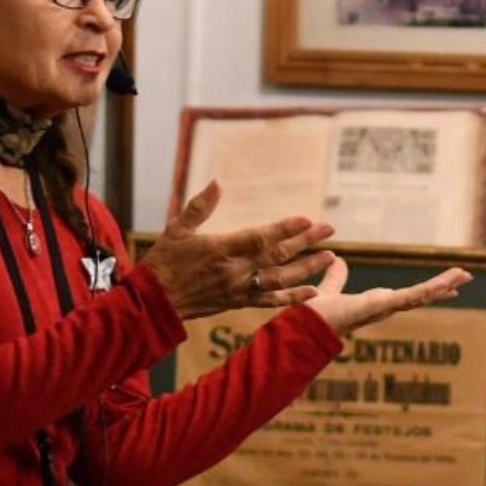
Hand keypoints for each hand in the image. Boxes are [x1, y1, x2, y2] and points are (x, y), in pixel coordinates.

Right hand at [138, 180, 337, 319]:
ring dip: (307, 269)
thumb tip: (217, 182)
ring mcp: (239, 289)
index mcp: (221, 249)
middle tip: (330, 230)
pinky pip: (270, 301)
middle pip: (277, 256)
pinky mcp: (238, 302)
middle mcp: (235, 271)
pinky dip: (292, 297)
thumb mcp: (177, 229)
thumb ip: (200, 206)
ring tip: (330, 258)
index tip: (307, 219)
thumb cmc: (164, 262)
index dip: (285, 229)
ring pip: (280, 279)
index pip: (260, 238)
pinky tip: (313, 292)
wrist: (155, 302)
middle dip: (306, 242)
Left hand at [306, 257, 471, 337]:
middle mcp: (382, 309)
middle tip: (464, 278)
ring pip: (421, 296)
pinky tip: (450, 282)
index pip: (405, 296)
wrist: (304, 325)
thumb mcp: (329, 290)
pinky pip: (413, 296)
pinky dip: (433, 288)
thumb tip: (339, 261)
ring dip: (444, 285)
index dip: (423, 291)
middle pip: (419, 297)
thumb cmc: (312, 315)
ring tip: (465, 274)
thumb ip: (335, 278)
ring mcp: (385, 309)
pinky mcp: (384, 306)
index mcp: (373, 305)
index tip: (440, 286)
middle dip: (442, 288)